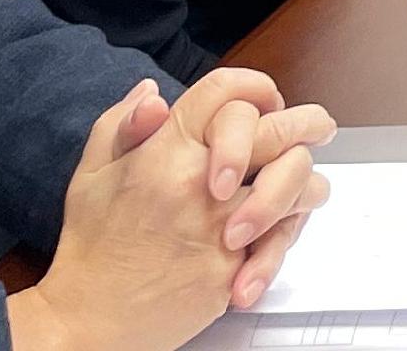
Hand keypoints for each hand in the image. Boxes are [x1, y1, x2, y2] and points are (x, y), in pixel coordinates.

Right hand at [13, 77, 334, 350]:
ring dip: (306, 181)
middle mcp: (198, 181)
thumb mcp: (91, 176)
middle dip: (308, 123)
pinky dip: (288, 234)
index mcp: (165, 151)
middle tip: (317, 128)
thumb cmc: (91, 249)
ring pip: (296, 183)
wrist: (89, 319)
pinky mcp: (232, 265)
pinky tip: (282, 231)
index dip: (255, 87)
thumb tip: (152, 94)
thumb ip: (121, 126)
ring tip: (304, 185)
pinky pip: (283, 238)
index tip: (268, 98)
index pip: (224, 92)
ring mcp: (220, 224)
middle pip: (277, 130)